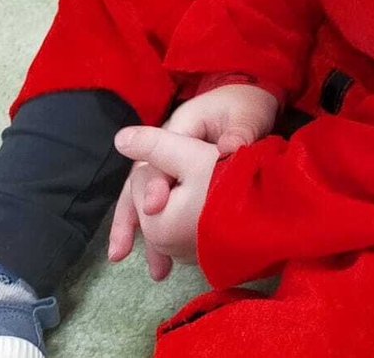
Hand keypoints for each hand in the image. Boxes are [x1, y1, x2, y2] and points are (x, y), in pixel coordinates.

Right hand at [108, 84, 275, 275]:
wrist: (253, 101)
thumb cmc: (248, 105)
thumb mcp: (247, 114)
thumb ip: (239, 131)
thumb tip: (230, 148)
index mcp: (181, 125)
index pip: (158, 157)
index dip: (155, 183)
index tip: (155, 207)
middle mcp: (169, 146)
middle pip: (140, 181)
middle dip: (130, 218)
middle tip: (120, 253)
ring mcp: (174, 163)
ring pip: (148, 199)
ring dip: (145, 234)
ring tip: (156, 271)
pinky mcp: (183, 179)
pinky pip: (165, 205)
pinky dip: (162, 232)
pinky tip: (170, 261)